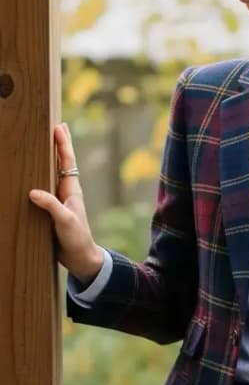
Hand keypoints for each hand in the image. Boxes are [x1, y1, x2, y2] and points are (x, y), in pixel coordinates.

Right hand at [28, 122, 103, 281]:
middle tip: (55, 125)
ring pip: (52, 175)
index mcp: (71, 190)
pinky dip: (38, 179)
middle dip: (58, 144)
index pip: (67, 162)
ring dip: (48, 159)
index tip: (58, 126)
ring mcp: (58, 201)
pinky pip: (43, 190)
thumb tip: (33, 192)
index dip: (62, 144)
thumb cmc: (77, 239)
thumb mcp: (65, 222)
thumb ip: (51, 206)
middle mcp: (65, 192)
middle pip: (61, 163)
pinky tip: (32, 176)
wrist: (80, 259)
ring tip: (43, 144)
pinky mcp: (51, 211)